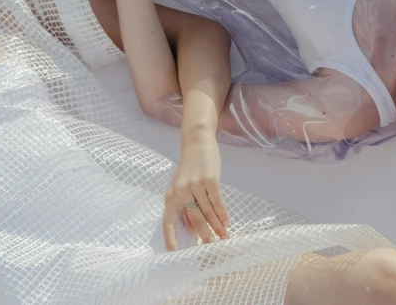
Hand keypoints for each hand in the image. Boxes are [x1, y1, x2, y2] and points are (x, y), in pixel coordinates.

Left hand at [163, 134, 229, 250]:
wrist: (196, 142)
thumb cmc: (189, 167)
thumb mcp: (181, 187)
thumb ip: (184, 208)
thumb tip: (190, 231)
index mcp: (171, 195)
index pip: (168, 221)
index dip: (171, 237)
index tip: (174, 253)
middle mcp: (181, 191)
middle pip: (194, 219)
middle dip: (205, 236)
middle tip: (212, 248)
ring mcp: (195, 185)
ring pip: (208, 212)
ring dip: (217, 226)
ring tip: (224, 237)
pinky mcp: (210, 179)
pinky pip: (217, 201)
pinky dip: (222, 213)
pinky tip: (226, 222)